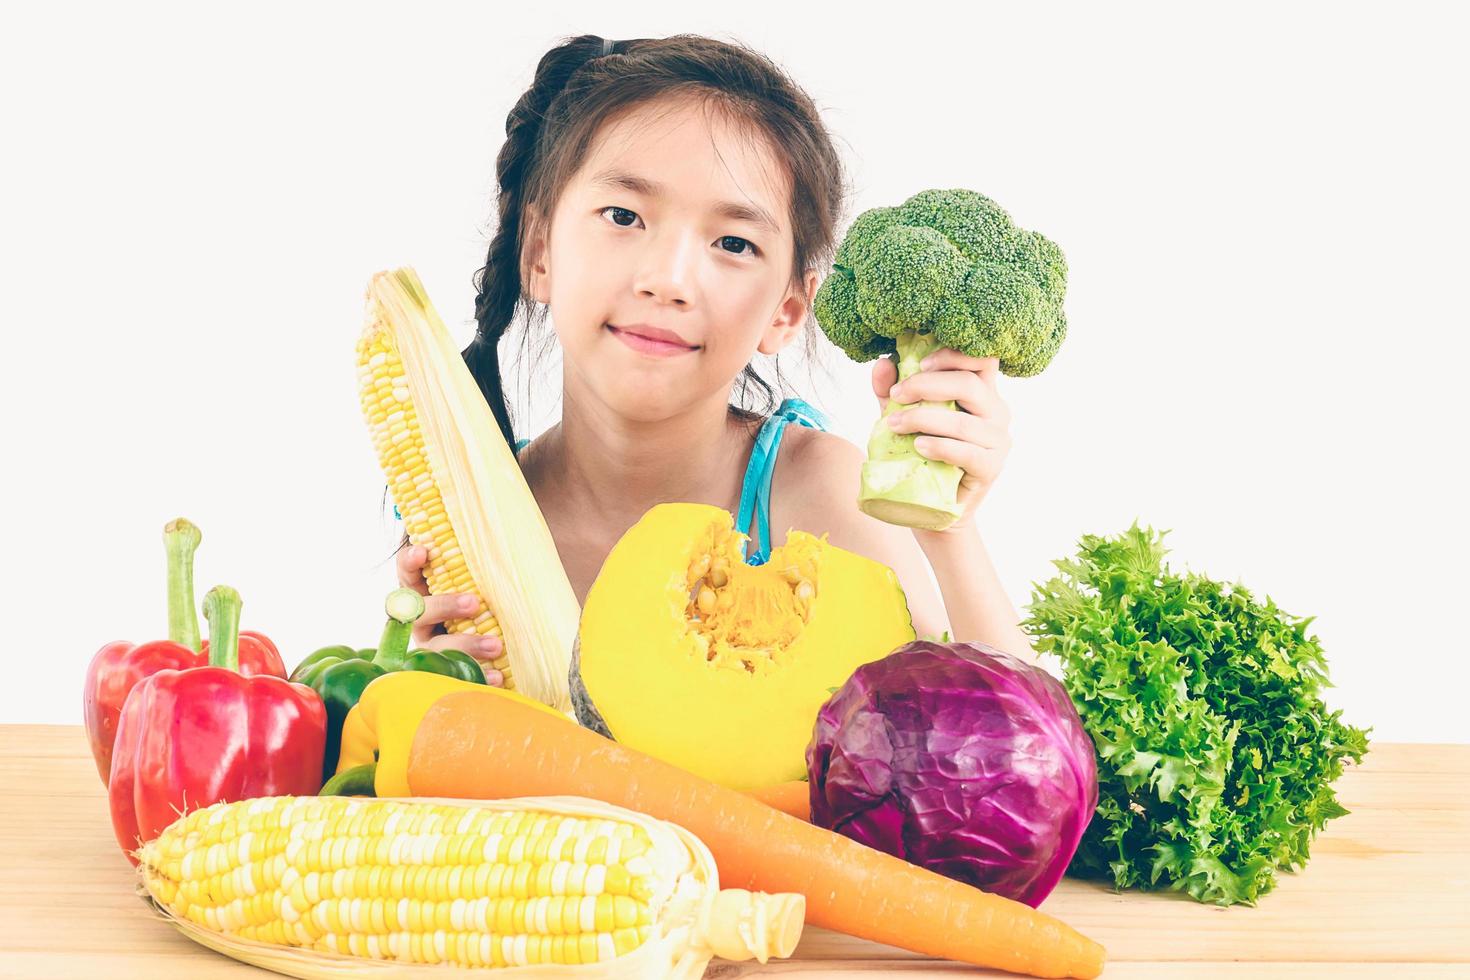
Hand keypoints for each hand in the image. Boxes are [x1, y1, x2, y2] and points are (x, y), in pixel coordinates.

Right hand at [396, 544, 503, 684]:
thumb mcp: (482, 577)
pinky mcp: (447, 671)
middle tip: (474, 602)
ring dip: (465, 644)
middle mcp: (419, 620)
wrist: (502, 641)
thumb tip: (506, 523)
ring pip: (437, 647)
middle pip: (420, 612)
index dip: (410, 562)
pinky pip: (457, 675)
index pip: (407, 572)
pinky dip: (478, 675)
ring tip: (496, 644)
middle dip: (444, 606)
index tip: (425, 552)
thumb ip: (481, 560)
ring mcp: (430, 647)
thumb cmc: (488, 596)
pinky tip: (497, 676)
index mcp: (422, 591)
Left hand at [872, 349, 1012, 530]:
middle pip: (969, 384)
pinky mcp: (991, 467)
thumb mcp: (903, 414)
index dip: (953, 355)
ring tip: (894, 425)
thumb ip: (893, 390)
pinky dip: (939, 446)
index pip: (982, 359)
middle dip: (927, 385)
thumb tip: (882, 363)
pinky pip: (966, 452)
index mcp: (983, 392)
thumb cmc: (922, 452)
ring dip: (923, 419)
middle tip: (897, 395)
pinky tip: (919, 446)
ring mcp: (998, 440)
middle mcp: (996, 411)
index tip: (919, 364)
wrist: (932, 503)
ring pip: (963, 421)